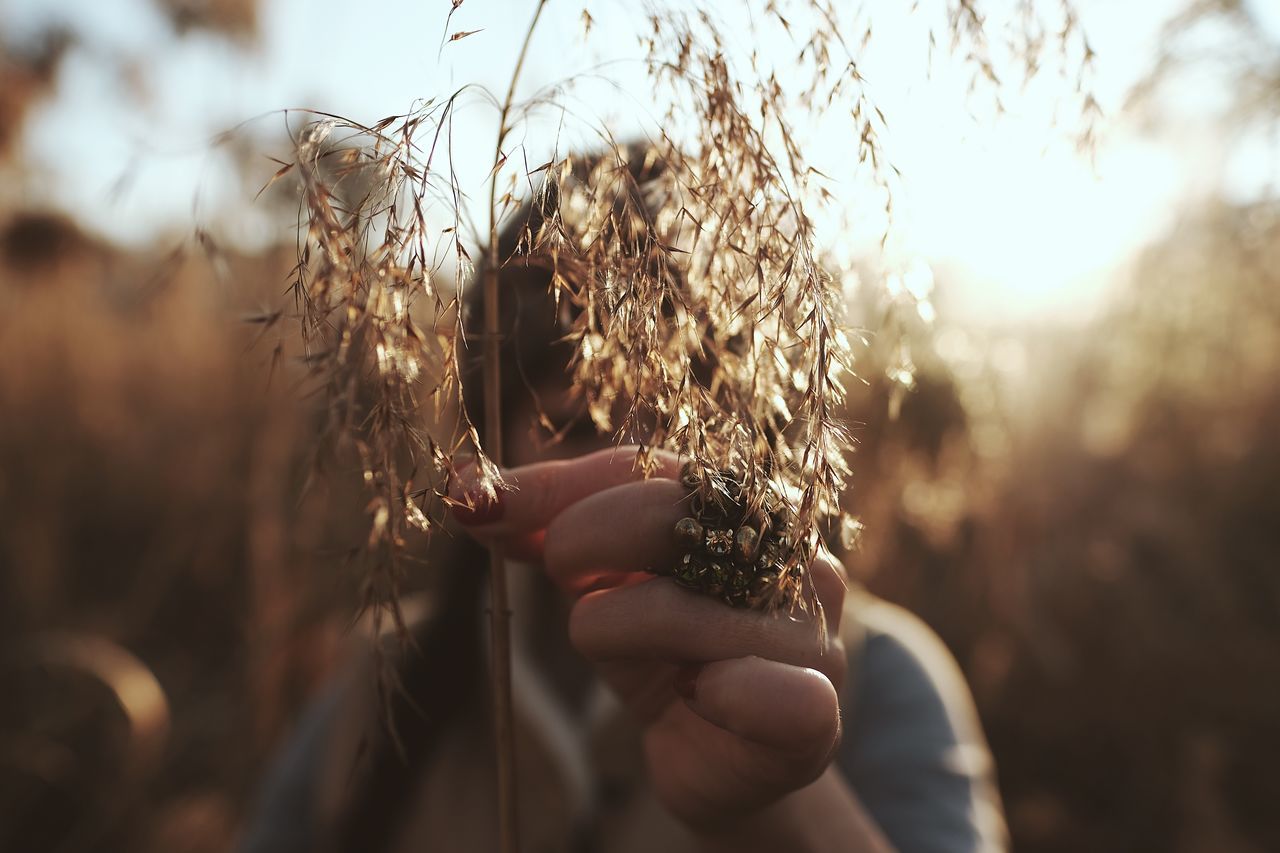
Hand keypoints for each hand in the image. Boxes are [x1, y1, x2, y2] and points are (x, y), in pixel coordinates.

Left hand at [455, 446, 849, 830]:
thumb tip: (467, 488)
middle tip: (556, 566)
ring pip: (697, 612)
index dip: (560, 482)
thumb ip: (550, 532)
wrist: (716, 758)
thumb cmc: (662, 655)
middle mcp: (787, 557)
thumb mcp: (602, 587)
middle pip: (685, 512)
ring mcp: (808, 633)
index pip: (649, 470)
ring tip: (601, 640)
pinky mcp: (815, 714)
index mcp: (741, 509)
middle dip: (592, 530)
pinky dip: (730, 691)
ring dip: (622, 626)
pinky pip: (779, 695)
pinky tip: (701, 695)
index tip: (476, 498)